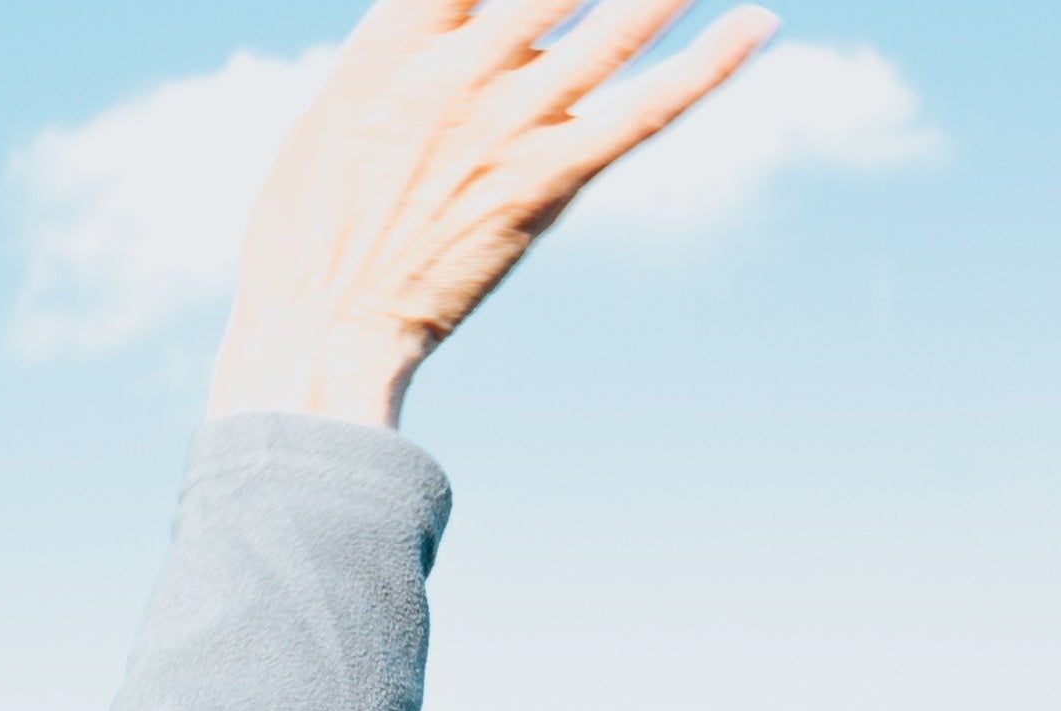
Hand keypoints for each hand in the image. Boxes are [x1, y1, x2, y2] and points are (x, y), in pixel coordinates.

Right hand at [212, 0, 777, 424]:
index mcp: (390, 45)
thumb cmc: (304, 236)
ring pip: (616, 26)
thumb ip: (393, 63)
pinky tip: (756, 25)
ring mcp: (508, 124)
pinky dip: (709, 67)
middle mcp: (457, 70)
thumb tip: (445, 33)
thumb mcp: (327, 122)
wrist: (320, 329)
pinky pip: (644, 111)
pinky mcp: (547, 182)